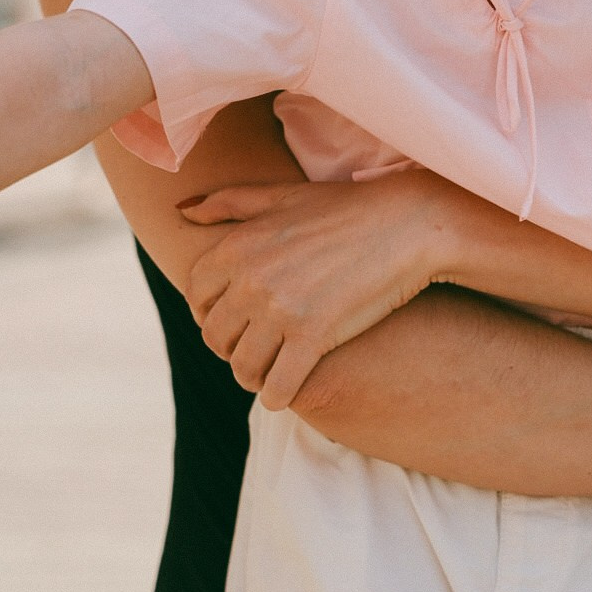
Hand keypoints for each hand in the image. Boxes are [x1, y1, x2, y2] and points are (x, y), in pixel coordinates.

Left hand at [179, 173, 460, 409]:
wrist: (407, 225)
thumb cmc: (346, 208)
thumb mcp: (283, 195)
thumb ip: (229, 202)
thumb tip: (184, 212)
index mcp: (238, 246)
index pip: (195, 295)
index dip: (207, 312)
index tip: (231, 318)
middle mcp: (251, 279)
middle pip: (215, 336)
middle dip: (230, 347)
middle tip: (253, 348)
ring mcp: (281, 310)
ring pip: (242, 367)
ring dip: (252, 376)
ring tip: (269, 372)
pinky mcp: (314, 337)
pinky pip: (278, 386)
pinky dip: (278, 396)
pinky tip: (288, 390)